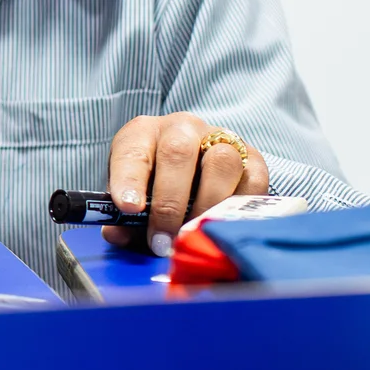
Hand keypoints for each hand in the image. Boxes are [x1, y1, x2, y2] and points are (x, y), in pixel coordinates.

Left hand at [105, 113, 268, 254]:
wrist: (200, 170)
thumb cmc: (156, 186)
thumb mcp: (133, 196)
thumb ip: (123, 219)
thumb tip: (117, 236)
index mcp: (142, 133)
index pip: (132, 151)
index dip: (129, 180)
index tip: (127, 208)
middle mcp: (182, 128)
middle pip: (177, 153)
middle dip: (169, 203)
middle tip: (162, 240)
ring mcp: (220, 138)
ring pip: (221, 163)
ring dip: (206, 205)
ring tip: (195, 234)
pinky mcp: (252, 157)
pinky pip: (253, 179)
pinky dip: (238, 207)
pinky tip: (223, 225)